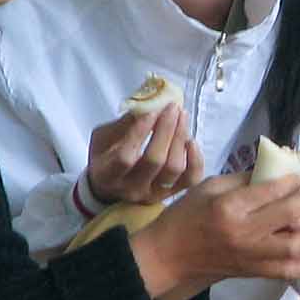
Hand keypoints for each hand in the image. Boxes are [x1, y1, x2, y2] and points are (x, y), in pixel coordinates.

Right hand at [86, 104, 204, 205]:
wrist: (111, 187)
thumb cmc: (105, 157)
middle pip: (155, 161)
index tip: (151, 112)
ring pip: (174, 169)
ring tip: (181, 117)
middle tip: (172, 107)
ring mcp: (153, 194)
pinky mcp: (170, 194)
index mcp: (107, 174)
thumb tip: (149, 105)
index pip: (125, 156)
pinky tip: (191, 140)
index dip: (139, 132)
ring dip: (180, 139)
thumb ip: (123, 124)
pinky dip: (195, 159)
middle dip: (166, 129)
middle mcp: (131, 188)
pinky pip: (190, 179)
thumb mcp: (103, 138)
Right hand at [129, 173, 299, 299]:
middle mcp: (243, 232)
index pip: (270, 191)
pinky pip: (283, 272)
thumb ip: (243, 180)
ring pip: (293, 246)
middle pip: (289, 215)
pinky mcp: (251, 272)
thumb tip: (277, 173)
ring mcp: (249, 255)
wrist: (168, 256)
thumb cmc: (185, 215)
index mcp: (229, 207)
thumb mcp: (208, 186)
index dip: (293, 180)